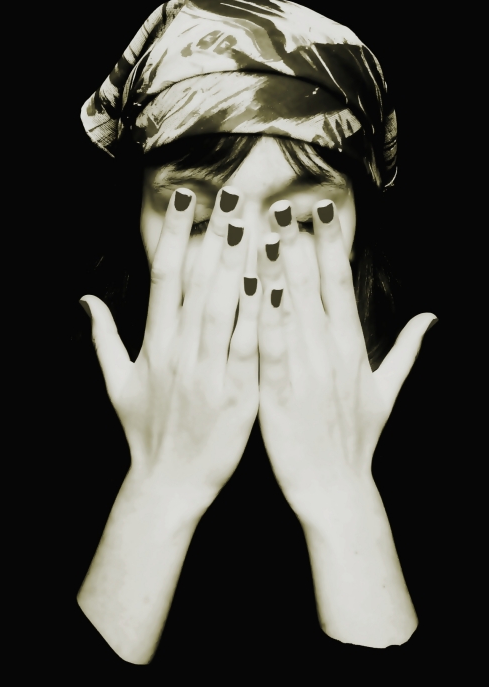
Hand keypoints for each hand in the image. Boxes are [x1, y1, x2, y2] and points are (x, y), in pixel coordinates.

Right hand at [80, 187, 259, 511]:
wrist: (167, 484)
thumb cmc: (144, 432)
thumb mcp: (117, 384)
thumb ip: (103, 338)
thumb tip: (86, 299)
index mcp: (154, 346)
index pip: (164, 279)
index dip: (174, 237)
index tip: (185, 202)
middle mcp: (179, 353)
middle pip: (197, 285)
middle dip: (214, 238)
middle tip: (230, 195)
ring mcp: (208, 373)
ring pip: (224, 309)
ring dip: (237, 264)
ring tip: (252, 223)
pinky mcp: (236, 396)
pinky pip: (248, 349)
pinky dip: (258, 316)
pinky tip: (270, 284)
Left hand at [256, 198, 435, 521]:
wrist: (336, 488)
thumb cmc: (357, 439)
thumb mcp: (387, 391)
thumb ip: (406, 351)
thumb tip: (430, 318)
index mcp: (352, 347)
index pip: (341, 284)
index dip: (331, 245)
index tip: (321, 209)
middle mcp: (331, 351)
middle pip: (313, 286)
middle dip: (299, 241)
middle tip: (283, 198)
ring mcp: (306, 370)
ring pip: (291, 308)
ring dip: (277, 265)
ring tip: (263, 225)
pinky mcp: (280, 393)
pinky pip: (270, 347)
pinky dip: (265, 316)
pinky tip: (256, 286)